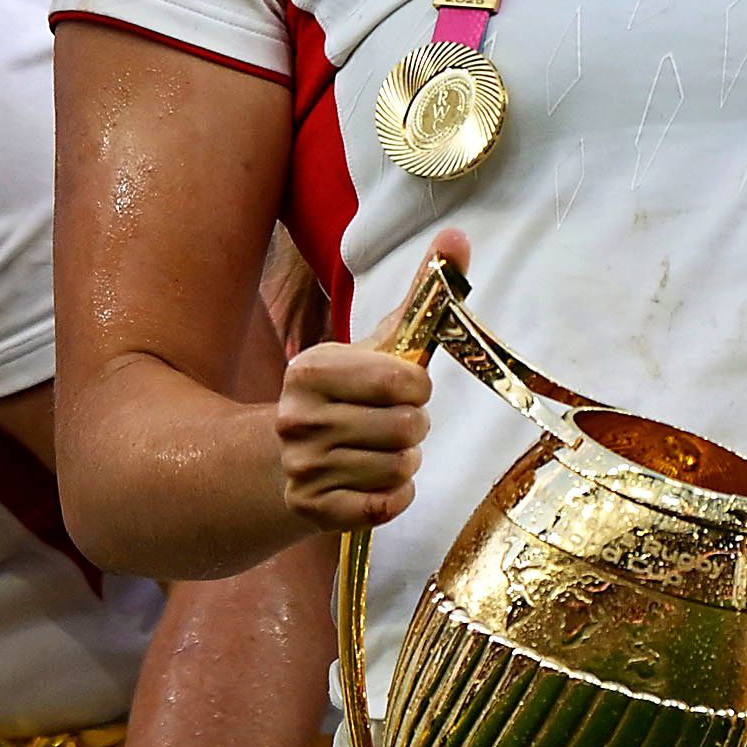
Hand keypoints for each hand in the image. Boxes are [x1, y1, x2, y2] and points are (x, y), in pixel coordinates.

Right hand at [277, 233, 464, 532]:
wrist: (290, 456)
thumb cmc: (351, 392)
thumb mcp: (379, 343)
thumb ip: (420, 295)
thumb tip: (457, 236)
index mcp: (311, 368)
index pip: (402, 380)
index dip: (420, 386)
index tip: (407, 387)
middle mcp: (297, 417)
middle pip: (406, 428)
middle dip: (416, 427)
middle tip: (398, 422)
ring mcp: (301, 467)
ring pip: (399, 468)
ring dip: (406, 461)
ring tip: (384, 449)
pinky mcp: (310, 509)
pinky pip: (385, 506)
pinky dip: (395, 495)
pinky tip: (377, 480)